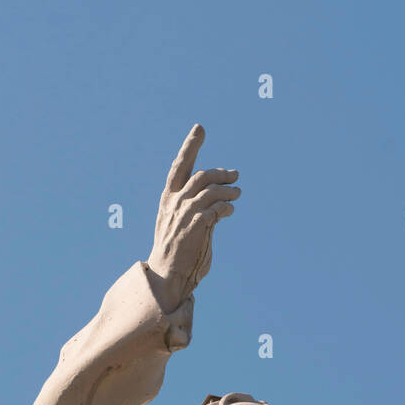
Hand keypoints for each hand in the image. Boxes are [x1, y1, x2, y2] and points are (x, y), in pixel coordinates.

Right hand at [147, 124, 239, 313]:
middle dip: (221, 172)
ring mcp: (185, 215)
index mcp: (168, 198)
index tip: (200, 128)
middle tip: (235, 174)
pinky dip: (226, 208)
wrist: (167, 276)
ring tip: (238, 193)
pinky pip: (216, 210)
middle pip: (202, 175)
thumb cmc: (175, 252)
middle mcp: (175, 203)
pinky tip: (230, 211)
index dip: (190, 146)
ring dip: (228, 190)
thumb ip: (196, 209)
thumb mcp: (181, 224)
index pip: (180, 165)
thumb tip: (219, 202)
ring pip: (211, 191)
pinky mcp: (196, 227)